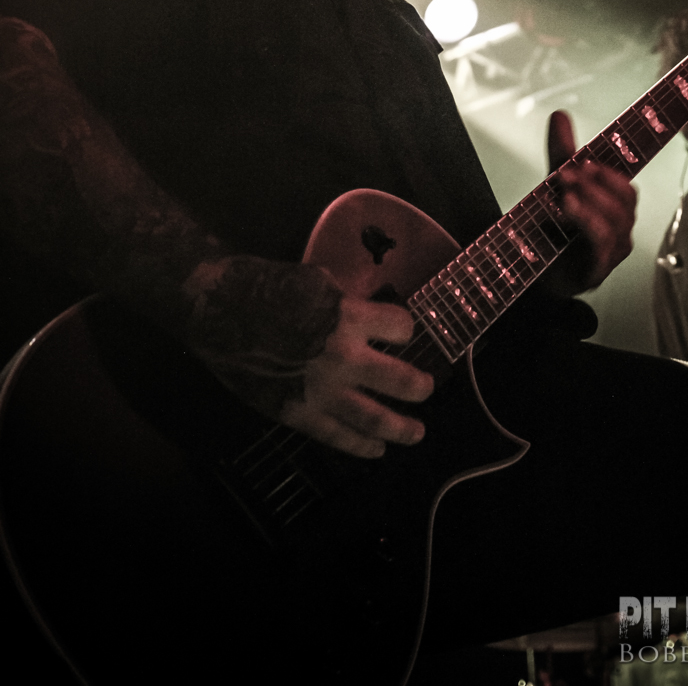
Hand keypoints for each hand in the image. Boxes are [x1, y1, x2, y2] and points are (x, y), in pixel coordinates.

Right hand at [280, 295, 433, 458]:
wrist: (217, 311)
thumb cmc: (265, 286)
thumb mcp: (317, 281)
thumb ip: (347, 302)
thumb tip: (366, 313)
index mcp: (350, 317)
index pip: (400, 327)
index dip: (404, 327)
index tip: (401, 331)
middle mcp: (344, 358)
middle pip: (400, 380)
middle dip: (419, 387)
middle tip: (426, 389)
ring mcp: (323, 391)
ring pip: (375, 418)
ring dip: (400, 428)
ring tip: (416, 433)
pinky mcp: (298, 414)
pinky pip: (337, 436)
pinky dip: (359, 445)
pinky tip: (375, 450)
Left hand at [547, 109, 636, 290]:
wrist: (534, 272)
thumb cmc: (553, 230)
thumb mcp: (555, 186)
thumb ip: (561, 152)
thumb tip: (560, 115)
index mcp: (614, 207)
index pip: (626, 185)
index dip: (613, 171)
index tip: (588, 158)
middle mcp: (619, 229)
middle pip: (625, 200)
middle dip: (596, 181)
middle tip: (566, 171)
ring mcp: (611, 251)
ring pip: (616, 221)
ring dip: (590, 200)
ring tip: (564, 191)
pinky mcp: (597, 269)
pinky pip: (602, 244)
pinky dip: (586, 223)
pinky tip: (568, 211)